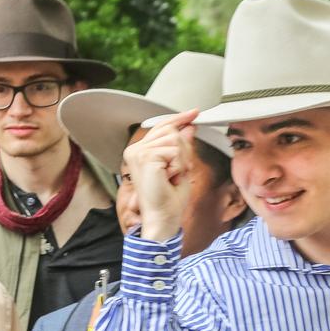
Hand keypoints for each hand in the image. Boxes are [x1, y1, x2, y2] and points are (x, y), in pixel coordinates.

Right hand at [124, 109, 197, 241]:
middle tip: (177, 172)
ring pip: (174, 139)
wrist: (163, 217)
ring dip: (181, 160)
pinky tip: (170, 177)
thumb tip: (189, 127)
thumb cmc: (169, 199)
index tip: (194, 113)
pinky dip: (179, 165)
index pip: (161, 126)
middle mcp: (135, 150)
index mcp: (140, 151)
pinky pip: (174, 150)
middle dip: (183, 151)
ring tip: (172, 176)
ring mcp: (138, 153)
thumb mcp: (181, 166)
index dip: (179, 118)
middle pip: (170, 130)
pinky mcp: (145, 157)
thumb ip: (182, 146)